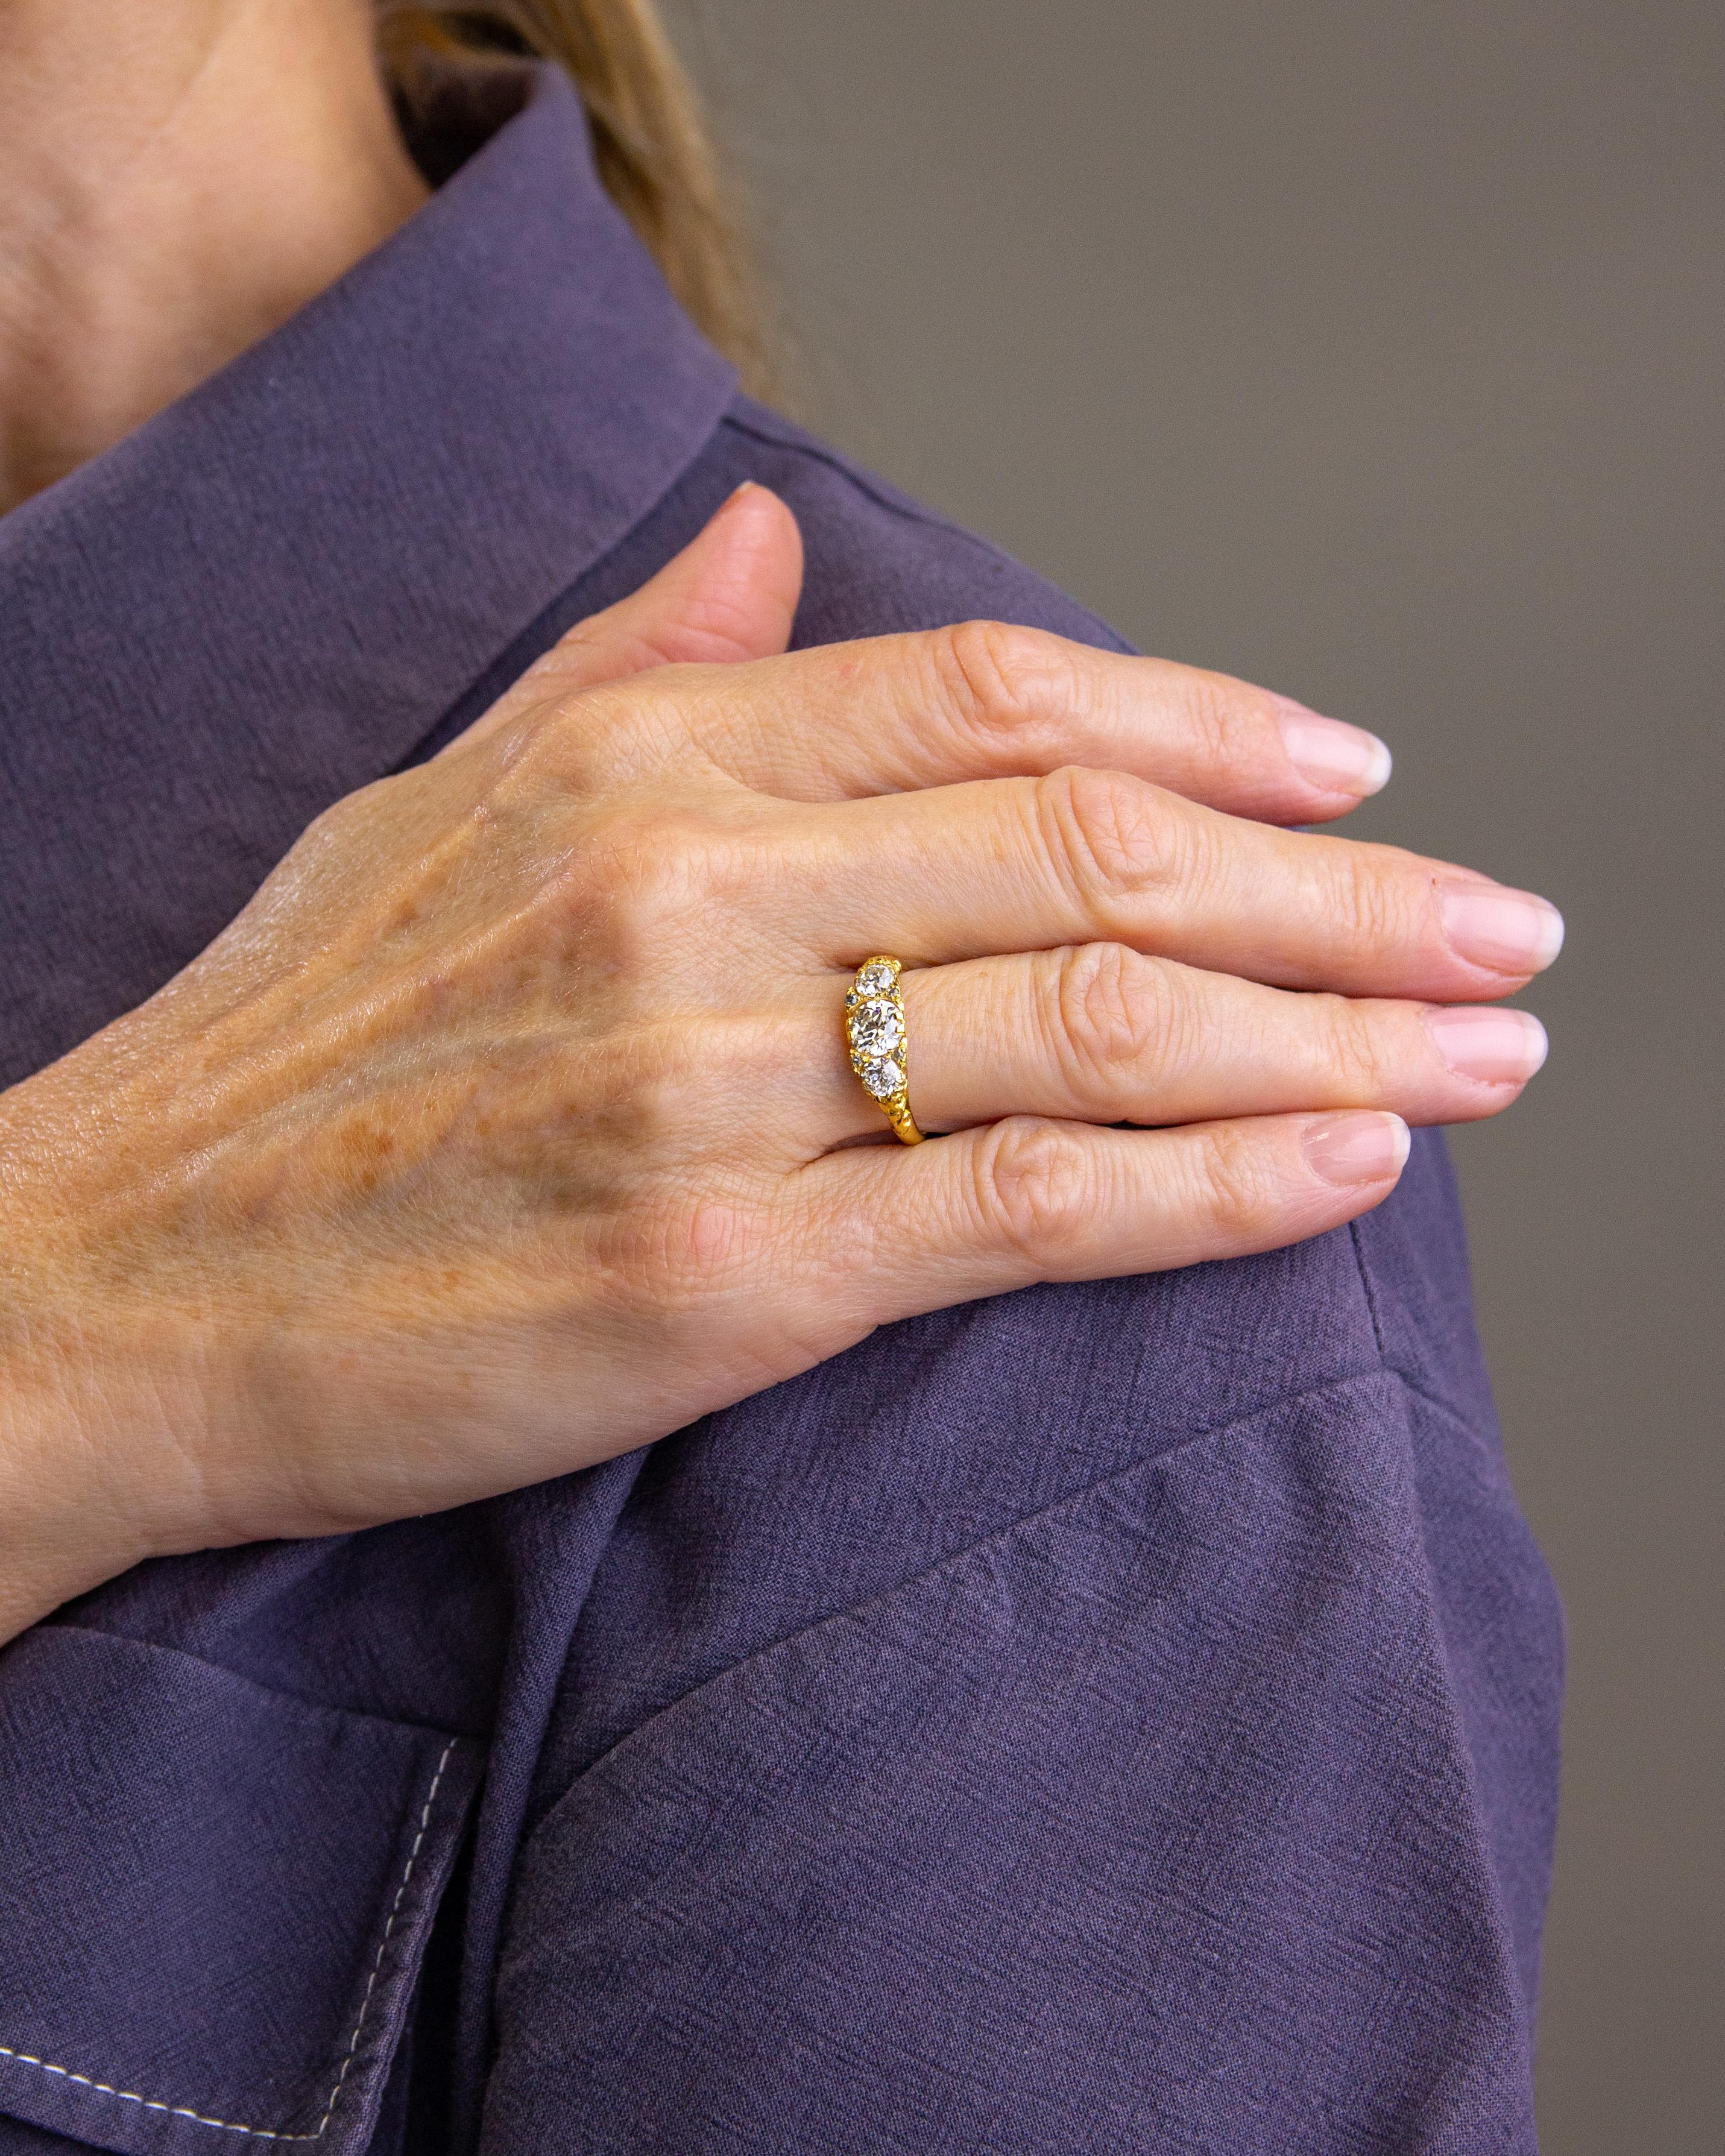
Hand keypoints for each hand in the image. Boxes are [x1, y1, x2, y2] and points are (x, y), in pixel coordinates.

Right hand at [0, 485, 1559, 1633]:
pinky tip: (1344, 1167)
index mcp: (627, 754)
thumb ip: (632, 663)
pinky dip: (1211, 1186)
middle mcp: (680, 889)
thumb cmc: (279, 1052)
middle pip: (1094, 846)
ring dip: (1330, 1035)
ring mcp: (701, 1084)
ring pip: (1095, 1020)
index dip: (1205, 719)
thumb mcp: (436, 799)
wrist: (101, 1277)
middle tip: (1498, 926)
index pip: (992, 697)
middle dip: (1339, 891)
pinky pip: (1026, 1207)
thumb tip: (765, 545)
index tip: (1348, 765)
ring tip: (1482, 1053)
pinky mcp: (714, 1276)